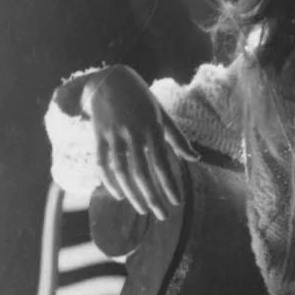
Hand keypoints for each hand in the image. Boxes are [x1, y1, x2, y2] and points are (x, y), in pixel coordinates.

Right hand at [82, 65, 199, 220]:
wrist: (108, 79)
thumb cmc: (141, 99)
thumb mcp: (161, 115)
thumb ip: (177, 138)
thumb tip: (196, 159)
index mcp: (152, 129)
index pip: (163, 163)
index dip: (169, 184)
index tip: (177, 202)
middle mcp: (133, 133)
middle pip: (142, 172)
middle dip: (152, 196)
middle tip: (162, 215)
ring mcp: (114, 134)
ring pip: (122, 170)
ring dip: (132, 193)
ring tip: (143, 210)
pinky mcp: (98, 135)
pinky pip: (102, 162)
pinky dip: (109, 181)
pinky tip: (119, 195)